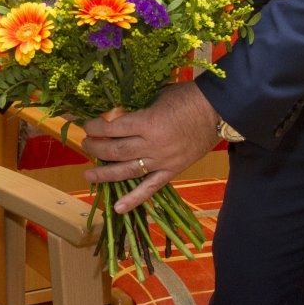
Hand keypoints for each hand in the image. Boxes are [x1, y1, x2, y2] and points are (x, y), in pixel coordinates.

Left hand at [80, 81, 218, 212]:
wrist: (218, 110)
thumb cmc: (187, 97)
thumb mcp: (157, 96)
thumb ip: (137, 108)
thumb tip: (116, 115)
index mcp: (148, 122)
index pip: (113, 128)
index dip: (96, 127)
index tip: (87, 125)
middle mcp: (152, 145)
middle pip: (116, 150)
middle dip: (96, 148)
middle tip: (86, 144)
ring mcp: (163, 161)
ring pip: (128, 171)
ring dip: (105, 174)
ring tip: (89, 175)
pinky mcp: (173, 171)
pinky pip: (151, 188)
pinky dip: (134, 199)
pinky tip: (118, 208)